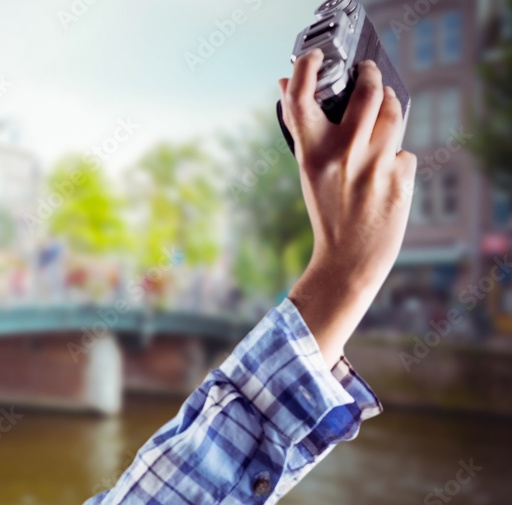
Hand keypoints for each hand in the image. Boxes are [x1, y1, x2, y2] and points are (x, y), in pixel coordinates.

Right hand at [278, 49, 417, 367]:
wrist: (350, 261)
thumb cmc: (327, 214)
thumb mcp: (308, 172)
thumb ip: (304, 130)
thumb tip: (287, 88)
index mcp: (312, 154)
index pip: (300, 98)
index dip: (304, 68)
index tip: (314, 58)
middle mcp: (344, 154)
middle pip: (368, 92)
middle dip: (372, 76)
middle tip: (370, 75)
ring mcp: (376, 164)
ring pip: (393, 114)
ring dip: (390, 108)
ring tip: (385, 112)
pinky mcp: (401, 177)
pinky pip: (404, 151)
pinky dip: (397, 158)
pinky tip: (386, 176)